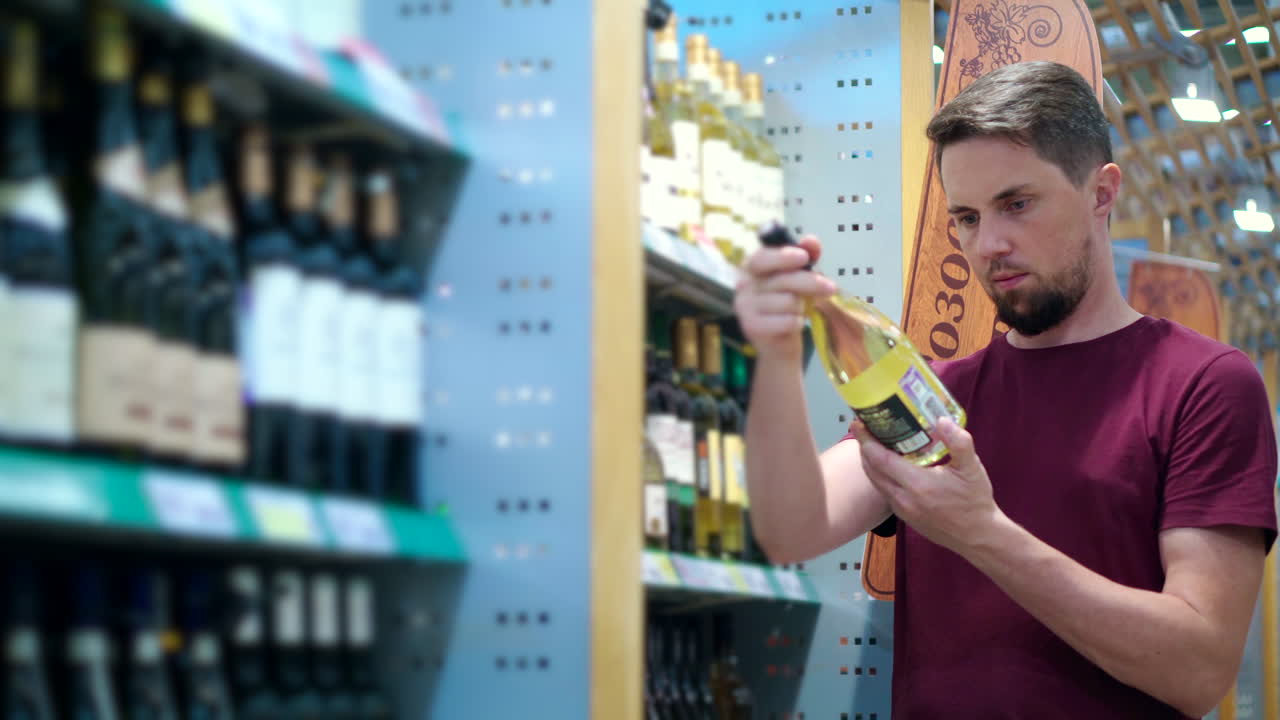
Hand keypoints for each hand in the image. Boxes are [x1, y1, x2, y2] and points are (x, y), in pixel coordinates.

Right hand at [733, 235, 836, 361]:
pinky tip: (792, 324)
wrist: (778, 342)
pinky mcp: (751, 326)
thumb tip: (811, 240)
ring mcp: (744, 306)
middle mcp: (744, 284)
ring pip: (787, 301)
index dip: (783, 256)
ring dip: (800, 307)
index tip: (804, 257)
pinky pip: (786, 321)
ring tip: (797, 310)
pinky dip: (796, 323)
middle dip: (810, 282)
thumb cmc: (788, 303)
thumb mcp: (799, 276)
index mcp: (752, 266)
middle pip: (782, 280)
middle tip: (830, 287)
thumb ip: (806, 256)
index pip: (763, 257)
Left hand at [851, 416, 1006, 555]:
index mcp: (917, 484)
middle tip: (863, 427)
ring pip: (875, 481)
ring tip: (871, 441)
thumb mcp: (972, 468)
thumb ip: (959, 442)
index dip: (866, 440)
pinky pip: (883, 490)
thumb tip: (941, 420)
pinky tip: (886, 463)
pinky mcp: (903, 516)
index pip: (880, 459)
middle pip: (871, 469)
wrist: (977, 537)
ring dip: (869, 461)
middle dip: (864, 446)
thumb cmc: (975, 501)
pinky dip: (879, 474)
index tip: (858, 423)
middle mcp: (903, 498)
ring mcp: (901, 509)